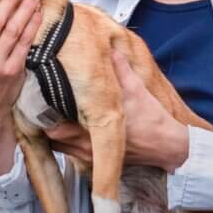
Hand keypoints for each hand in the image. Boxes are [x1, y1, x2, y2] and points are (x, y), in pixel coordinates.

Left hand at [50, 49, 188, 172]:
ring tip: (58, 116)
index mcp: (93, 129)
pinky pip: (70, 153)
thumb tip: (112, 51)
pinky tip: (72, 129)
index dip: (45, 110)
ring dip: (56, 132)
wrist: (167, 146)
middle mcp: (87, 147)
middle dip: (47, 121)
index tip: (44, 97)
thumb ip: (121, 70)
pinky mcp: (95, 162)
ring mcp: (89, 156)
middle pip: (51, 136)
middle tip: (46, 105)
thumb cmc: (153, 121)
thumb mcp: (137, 89)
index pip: (53, 124)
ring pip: (59, 146)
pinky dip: (67, 141)